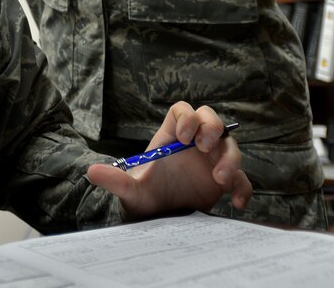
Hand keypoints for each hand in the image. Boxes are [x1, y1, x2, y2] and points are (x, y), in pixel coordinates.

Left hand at [85, 102, 252, 220]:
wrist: (159, 221)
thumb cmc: (144, 199)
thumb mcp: (130, 191)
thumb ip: (115, 180)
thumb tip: (90, 172)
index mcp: (172, 137)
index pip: (183, 111)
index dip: (187, 117)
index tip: (185, 137)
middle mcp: (194, 144)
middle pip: (211, 120)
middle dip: (212, 128)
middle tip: (204, 148)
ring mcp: (211, 160)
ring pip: (229, 145)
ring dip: (229, 157)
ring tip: (219, 179)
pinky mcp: (224, 181)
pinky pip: (241, 178)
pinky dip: (243, 187)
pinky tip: (238, 202)